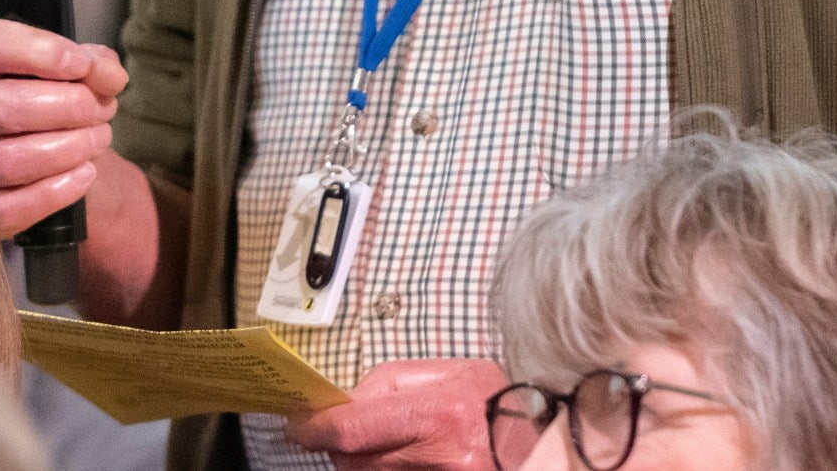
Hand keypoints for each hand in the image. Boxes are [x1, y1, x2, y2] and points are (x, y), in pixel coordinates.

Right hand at [0, 18, 127, 237]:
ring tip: (98, 139)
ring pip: (6, 160)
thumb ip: (93, 64)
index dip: (38, 51)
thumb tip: (110, 76)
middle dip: (69, 108)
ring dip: (67, 148)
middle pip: (3, 108)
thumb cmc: (44, 101)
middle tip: (102, 109)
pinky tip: (85, 174)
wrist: (29, 153)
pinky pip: (9, 207)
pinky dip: (55, 192)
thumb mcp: (66, 71)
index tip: (81, 64)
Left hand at [283, 358, 508, 470]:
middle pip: (354, 460)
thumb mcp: (449, 374)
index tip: (295, 426)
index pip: (353, 429)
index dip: (314, 429)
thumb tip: (343, 401)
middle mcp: (440, 458)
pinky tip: (399, 458)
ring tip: (390, 442)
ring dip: (363, 461)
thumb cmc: (497, 402)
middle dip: (338, 446)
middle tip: (336, 430)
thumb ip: (390, 384)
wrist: (541, 445)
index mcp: (439, 414)